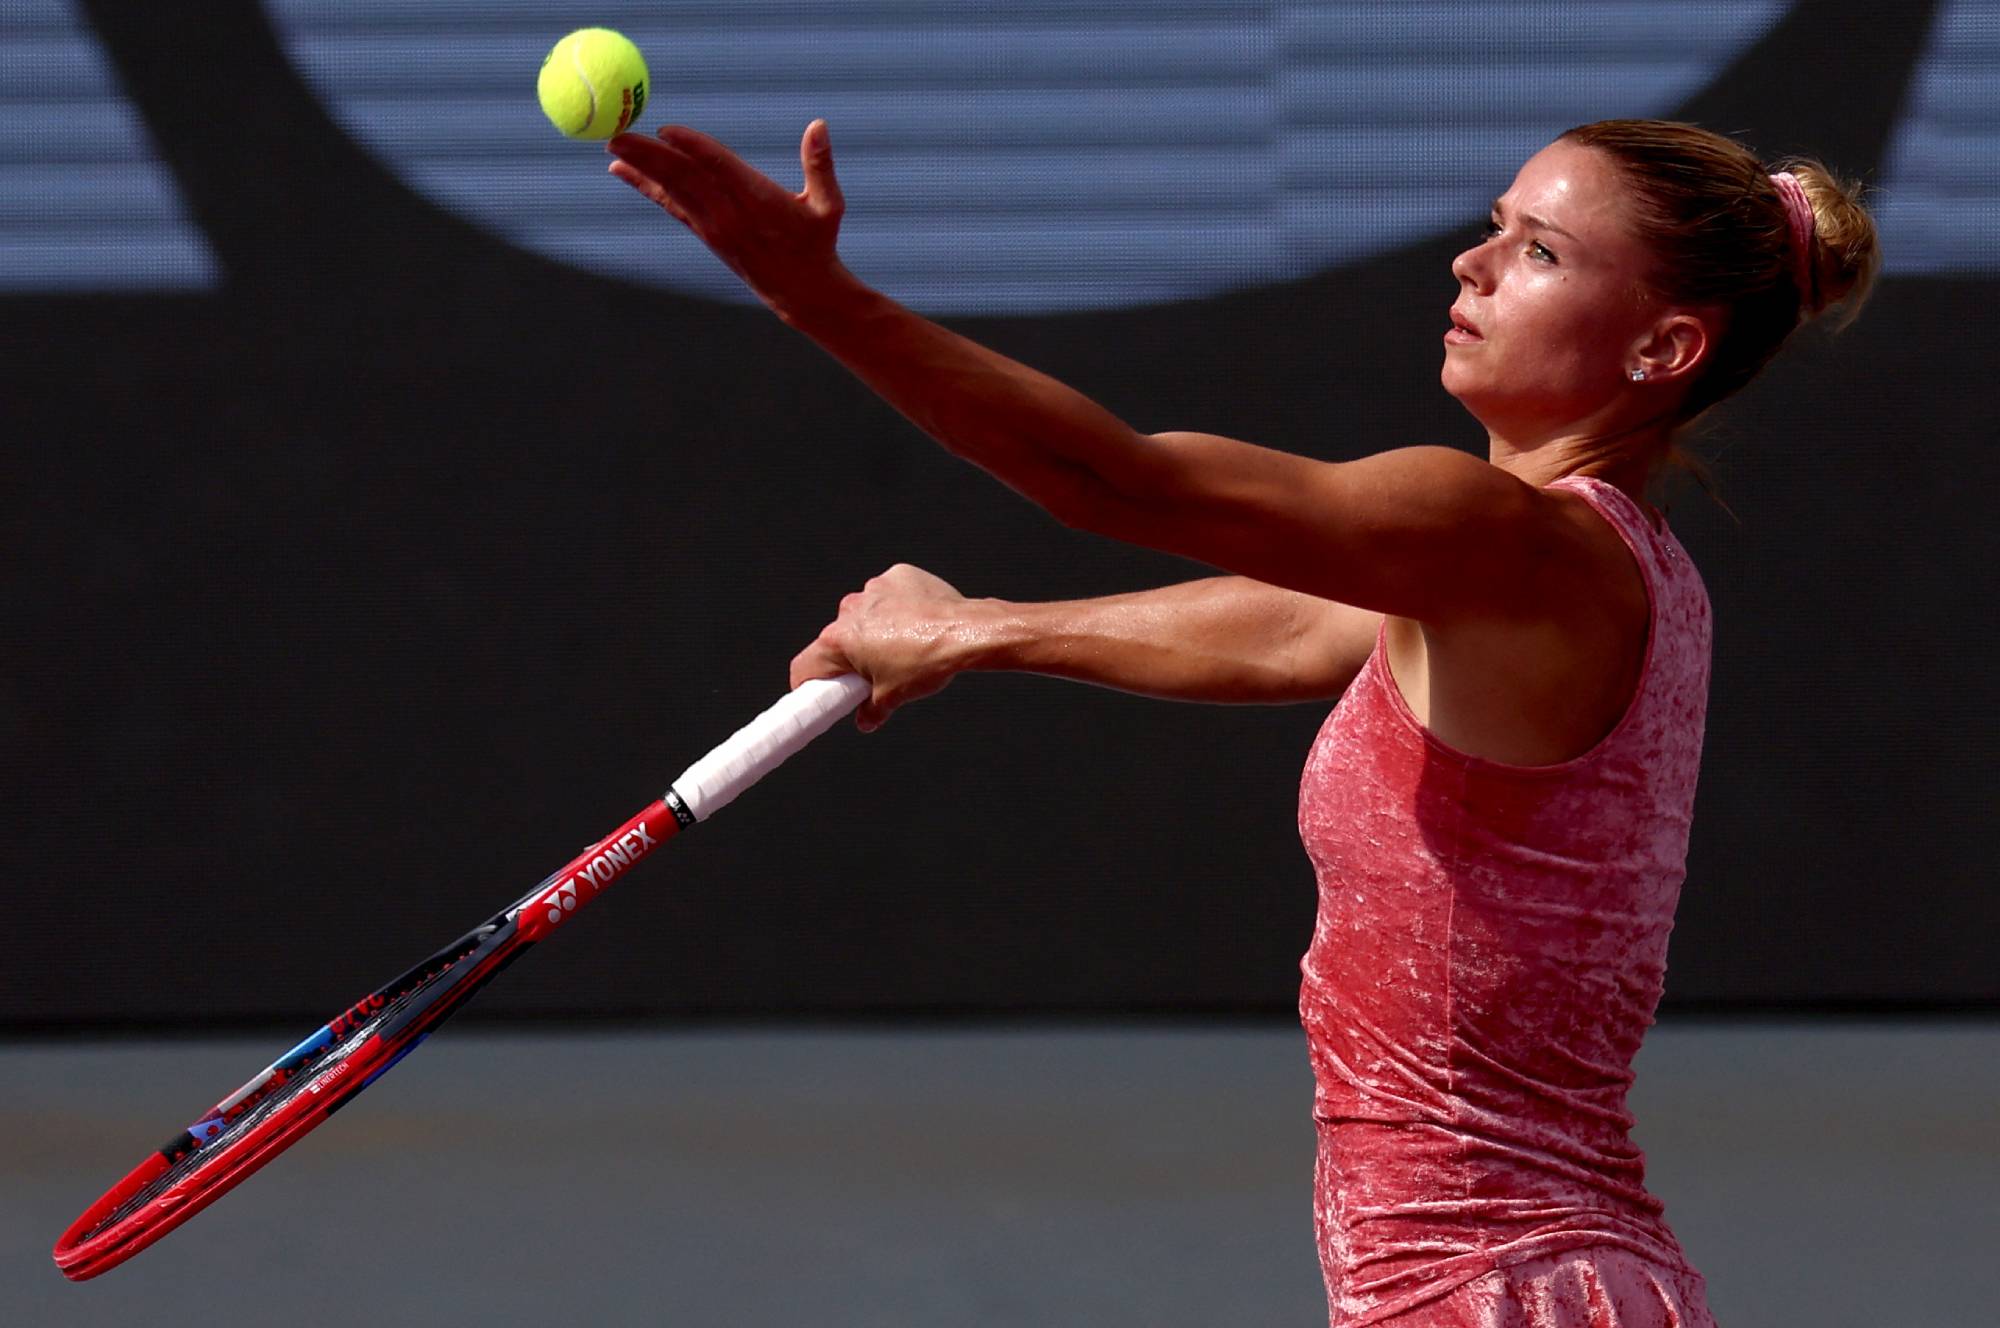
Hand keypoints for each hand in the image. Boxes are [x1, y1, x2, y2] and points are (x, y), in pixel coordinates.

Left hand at [606, 120, 847, 318]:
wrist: (801, 292)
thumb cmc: (818, 243)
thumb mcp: (828, 205)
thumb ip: (820, 164)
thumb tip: (818, 124)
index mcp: (758, 201)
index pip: (718, 168)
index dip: (691, 147)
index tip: (666, 129)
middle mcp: (730, 215)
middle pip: (684, 178)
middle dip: (649, 155)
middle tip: (618, 131)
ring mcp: (713, 227)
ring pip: (672, 190)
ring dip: (640, 166)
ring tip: (613, 146)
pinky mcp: (705, 234)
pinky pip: (671, 205)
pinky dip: (646, 186)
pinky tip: (622, 170)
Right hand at [790, 564, 979, 731]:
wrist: (966, 632)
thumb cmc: (927, 662)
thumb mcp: (893, 696)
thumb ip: (871, 710)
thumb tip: (866, 719)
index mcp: (838, 639)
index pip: (805, 666)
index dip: (809, 685)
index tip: (820, 693)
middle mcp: (849, 609)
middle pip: (837, 639)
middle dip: (851, 657)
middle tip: (874, 674)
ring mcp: (873, 589)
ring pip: (864, 615)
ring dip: (875, 630)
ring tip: (904, 648)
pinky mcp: (898, 576)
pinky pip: (889, 595)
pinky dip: (898, 608)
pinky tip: (918, 623)